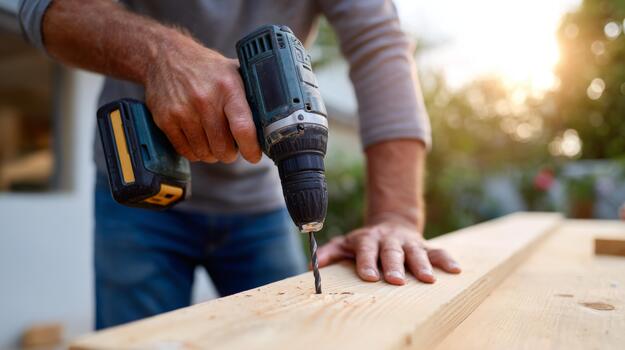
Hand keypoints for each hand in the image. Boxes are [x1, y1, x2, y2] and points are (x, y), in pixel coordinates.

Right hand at [144, 34, 261, 163]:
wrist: (164, 55)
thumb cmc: (205, 68)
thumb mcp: (233, 72)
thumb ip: (251, 94)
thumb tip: (273, 118)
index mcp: (228, 87)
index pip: (243, 128)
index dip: (251, 149)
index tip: (254, 156)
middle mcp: (205, 100)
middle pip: (223, 148)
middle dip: (230, 153)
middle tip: (231, 146)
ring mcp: (183, 111)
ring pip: (205, 153)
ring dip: (212, 153)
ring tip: (213, 140)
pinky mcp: (166, 120)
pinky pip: (185, 151)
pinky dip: (194, 152)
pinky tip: (198, 140)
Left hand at [316, 220, 460, 284]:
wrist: (392, 222)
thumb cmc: (366, 241)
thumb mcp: (346, 243)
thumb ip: (330, 252)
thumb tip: (313, 266)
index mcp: (369, 239)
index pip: (366, 251)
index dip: (367, 263)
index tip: (369, 277)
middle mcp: (390, 240)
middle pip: (392, 252)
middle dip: (394, 265)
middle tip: (396, 280)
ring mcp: (409, 242)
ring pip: (416, 252)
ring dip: (422, 265)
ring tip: (428, 279)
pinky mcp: (425, 246)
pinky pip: (438, 251)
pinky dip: (446, 260)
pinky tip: (455, 270)